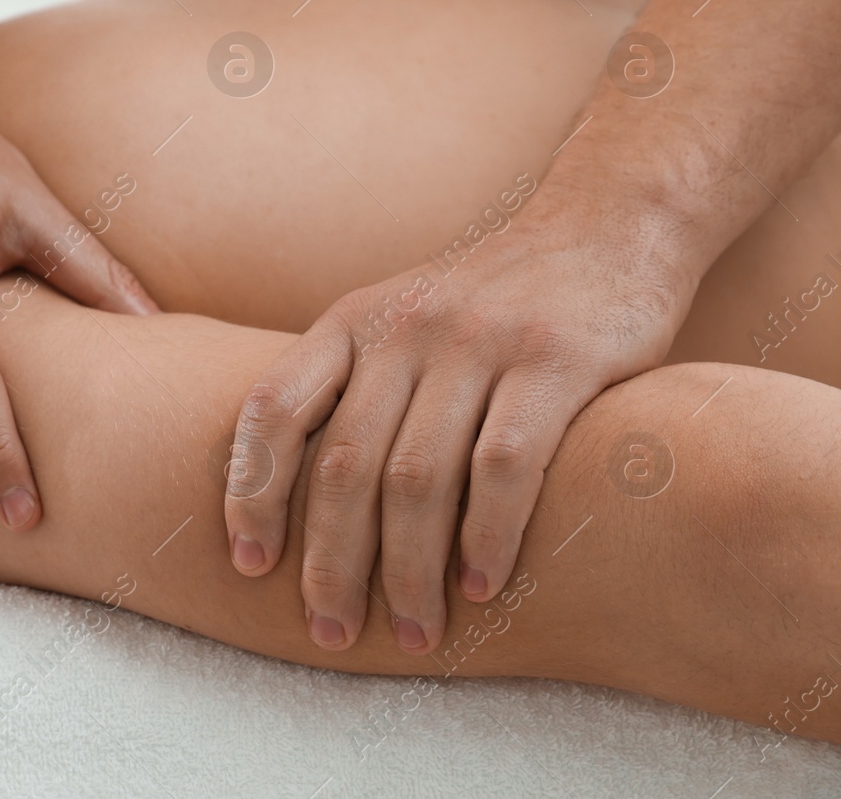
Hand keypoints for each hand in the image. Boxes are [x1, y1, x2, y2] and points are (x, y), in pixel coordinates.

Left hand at [224, 187, 693, 653]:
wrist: (607, 225)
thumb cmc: (492, 300)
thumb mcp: (402, 320)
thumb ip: (355, 386)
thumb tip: (295, 501)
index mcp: (351, 322)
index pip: (273, 410)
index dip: (252, 492)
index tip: (250, 565)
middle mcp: (403, 328)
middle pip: (343, 465)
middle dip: (331, 563)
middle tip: (332, 631)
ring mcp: (477, 340)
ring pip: (417, 478)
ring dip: (407, 571)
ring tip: (413, 632)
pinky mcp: (555, 359)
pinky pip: (504, 467)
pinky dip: (487, 537)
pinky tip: (482, 587)